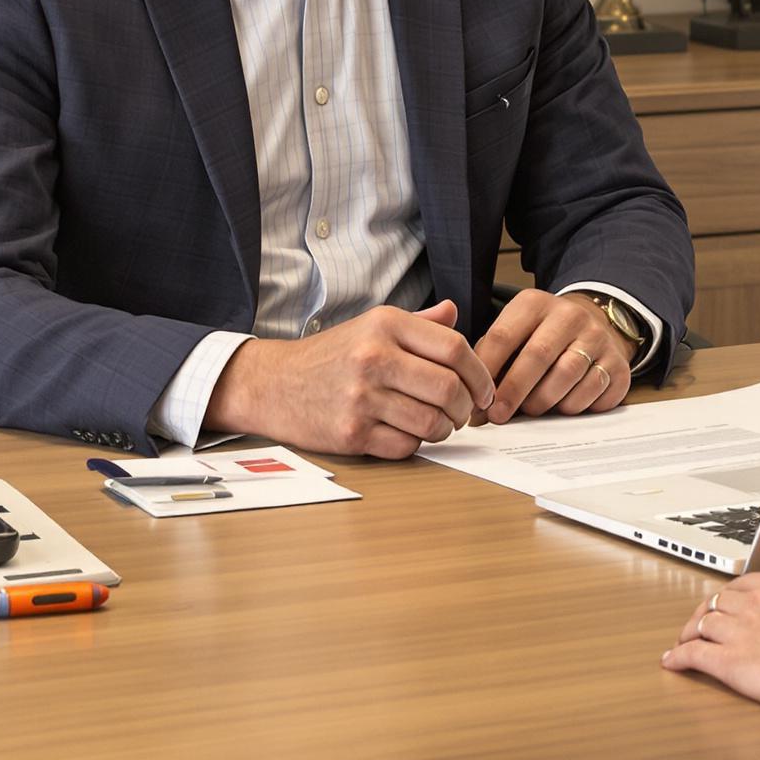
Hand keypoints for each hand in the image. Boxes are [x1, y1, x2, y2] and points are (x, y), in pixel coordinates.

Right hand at [204, 300, 493, 459]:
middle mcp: (374, 357)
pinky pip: (405, 446)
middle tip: (465, 412)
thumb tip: (454, 313)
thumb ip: (418, 323)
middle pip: (449, 388)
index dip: (480, 373)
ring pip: (431, 422)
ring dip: (444, 429)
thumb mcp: (372, 325)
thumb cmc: (330, 355)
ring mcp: (361, 397)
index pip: (455, 348)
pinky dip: (415, 444)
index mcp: (385, 325)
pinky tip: (408, 434)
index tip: (485, 389)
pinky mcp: (351, 433)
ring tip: (438, 424)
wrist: (273, 383)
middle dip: (467, 407)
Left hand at [470, 289, 633, 423]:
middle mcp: (570, 315)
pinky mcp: (618, 362)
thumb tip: (476, 406)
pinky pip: (594, 390)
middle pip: (538, 354)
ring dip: (544, 400)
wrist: (595, 326)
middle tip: (499, 415)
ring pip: (568, 374)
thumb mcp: (516, 333)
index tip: (478, 399)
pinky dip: (574, 405)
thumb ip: (493, 361)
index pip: (504, 335)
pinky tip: (562, 406)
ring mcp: (598, 337)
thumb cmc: (543, 338)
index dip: (487, 371)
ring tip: (531, 410)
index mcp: (535, 304)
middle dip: (514, 390)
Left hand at [660, 573, 759, 707]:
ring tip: (685, 638)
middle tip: (701, 620)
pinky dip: (679, 657)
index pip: (744, 584)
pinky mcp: (729, 663)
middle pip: (718, 601)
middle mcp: (754, 604)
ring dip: (690, 630)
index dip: (731, 594)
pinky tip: (672, 661)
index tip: (728, 601)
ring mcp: (738, 632)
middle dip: (707, 610)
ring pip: (702, 623)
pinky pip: (695, 655)